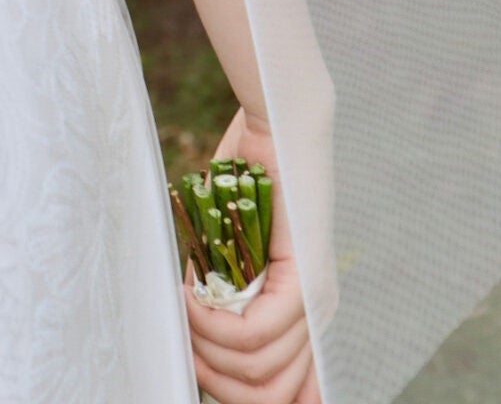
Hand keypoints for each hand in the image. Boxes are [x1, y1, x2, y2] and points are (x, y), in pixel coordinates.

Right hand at [183, 107, 328, 403]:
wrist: (277, 124)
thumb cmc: (247, 178)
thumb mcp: (230, 252)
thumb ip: (225, 298)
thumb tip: (194, 346)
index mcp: (304, 315)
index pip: (289, 395)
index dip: (238, 397)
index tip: (196, 371)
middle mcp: (318, 317)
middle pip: (269, 396)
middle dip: (215, 381)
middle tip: (182, 344)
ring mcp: (315, 300)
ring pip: (256, 369)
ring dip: (206, 346)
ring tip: (183, 308)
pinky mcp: (304, 280)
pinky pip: (254, 334)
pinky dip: (210, 324)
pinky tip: (189, 295)